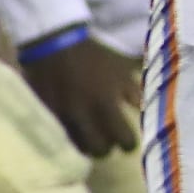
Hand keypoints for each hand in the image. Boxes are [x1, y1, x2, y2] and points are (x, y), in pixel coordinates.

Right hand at [19, 33, 142, 157]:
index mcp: (106, 100)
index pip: (123, 138)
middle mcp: (85, 113)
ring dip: (89, 146)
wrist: (56, 43)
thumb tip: (144, 109)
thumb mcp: (118, 68)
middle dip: (108, 147)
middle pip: (101, 149)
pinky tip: (78, 133)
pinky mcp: (49, 116)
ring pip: (81, 148)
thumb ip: (133, 90)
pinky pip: (63, 138)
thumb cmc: (92, 56)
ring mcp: (65, 116)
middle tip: (109, 141)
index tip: (128, 141)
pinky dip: (73, 139)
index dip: (128, 143)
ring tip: (92, 139)